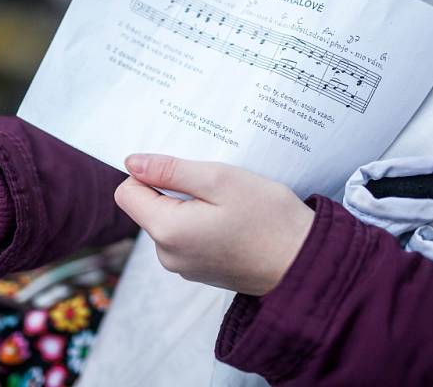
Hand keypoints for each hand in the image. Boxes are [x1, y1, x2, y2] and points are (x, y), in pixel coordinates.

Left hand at [115, 154, 313, 295]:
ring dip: (191, 203)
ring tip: (228, 200)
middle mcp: (167, 254)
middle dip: (174, 187)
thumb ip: (171, 170)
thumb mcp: (220, 180)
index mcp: (167, 231)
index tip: (182, 166)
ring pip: (170, 219)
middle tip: (213, 180)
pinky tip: (233, 217)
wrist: (305, 264)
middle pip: (149, 206)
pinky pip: (188, 235)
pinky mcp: (200, 269)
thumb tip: (132, 162)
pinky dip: (203, 220)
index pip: (127, 192)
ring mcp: (184, 265)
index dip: (148, 172)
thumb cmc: (268, 219)